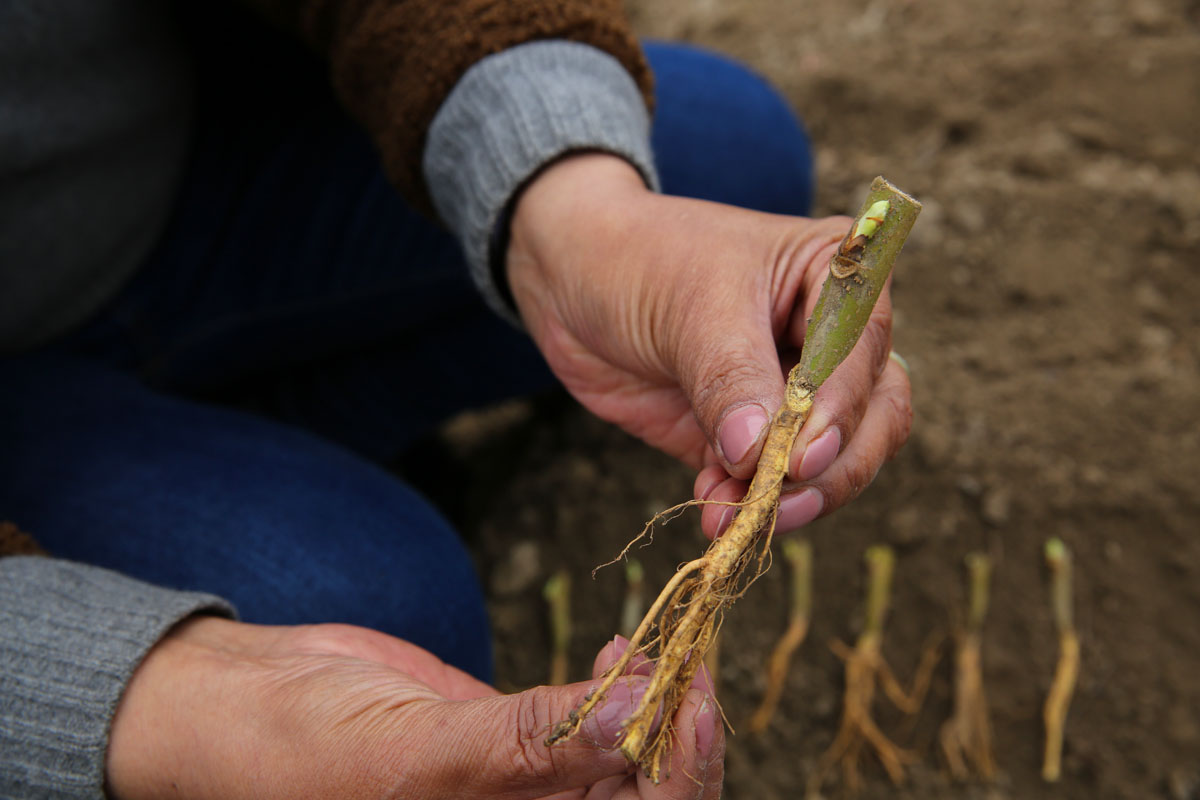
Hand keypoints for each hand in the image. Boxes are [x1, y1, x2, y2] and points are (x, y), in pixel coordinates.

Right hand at [106, 617, 721, 799]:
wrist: (240, 706)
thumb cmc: (300, 752)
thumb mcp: (416, 755)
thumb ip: (531, 744)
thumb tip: (643, 715)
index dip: (680, 778)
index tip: (692, 701)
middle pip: (649, 798)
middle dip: (683, 735)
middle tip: (692, 657)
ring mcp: (529, 790)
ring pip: (629, 759)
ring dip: (662, 703)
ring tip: (668, 646)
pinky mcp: (517, 743)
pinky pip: (592, 725)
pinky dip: (624, 687)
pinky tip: (622, 649)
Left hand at [507, 154, 911, 537]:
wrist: (569, 276)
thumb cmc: (640, 259)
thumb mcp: (693, 305)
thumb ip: (732, 378)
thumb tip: (759, 452)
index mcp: (837, 278)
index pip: (865, 351)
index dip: (841, 408)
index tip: (800, 455)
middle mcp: (831, 339)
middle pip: (875, 417)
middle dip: (833, 467)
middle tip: (780, 496)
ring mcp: (793, 393)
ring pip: (834, 462)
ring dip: (790, 496)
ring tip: (734, 512)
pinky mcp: (750, 437)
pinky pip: (770, 484)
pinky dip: (747, 503)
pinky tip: (712, 509)